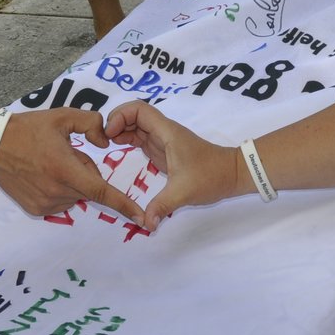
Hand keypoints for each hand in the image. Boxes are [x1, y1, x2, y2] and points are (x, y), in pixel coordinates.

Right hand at [0, 108, 146, 223]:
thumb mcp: (62, 117)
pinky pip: (60, 202)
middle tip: (65, 154)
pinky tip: (42, 175)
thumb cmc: (29, 129)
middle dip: (85, 172)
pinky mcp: (36, 210)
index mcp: (65, 169)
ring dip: (72, 182)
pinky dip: (59, 190)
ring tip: (50, 164)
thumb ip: (91, 124)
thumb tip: (106, 144)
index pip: (102, 191)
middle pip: (88, 188)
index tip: (142, 219)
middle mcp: (57, 191)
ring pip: (75, 195)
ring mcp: (45, 203)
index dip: (124, 205)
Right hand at [104, 100, 241, 229]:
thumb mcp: (183, 192)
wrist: (232, 174)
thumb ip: (161, 206)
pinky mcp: (162, 150)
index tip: (110, 135)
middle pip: (133, 114)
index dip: (120, 116)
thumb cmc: (210, 176)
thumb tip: (145, 224)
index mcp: (167, 132)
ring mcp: (162, 140)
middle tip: (102, 141)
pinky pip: (140, 137)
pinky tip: (117, 149)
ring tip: (105, 146)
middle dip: (115, 122)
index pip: (138, 110)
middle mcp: (163, 132)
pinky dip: (126, 139)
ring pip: (135, 125)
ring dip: (119, 131)